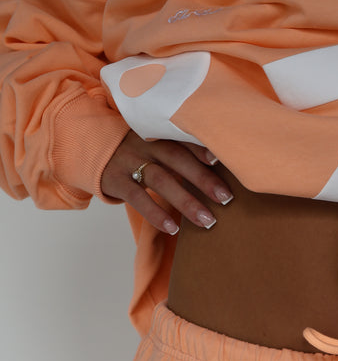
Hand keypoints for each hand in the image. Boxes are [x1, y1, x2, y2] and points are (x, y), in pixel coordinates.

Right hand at [100, 130, 233, 234]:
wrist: (88, 148)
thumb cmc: (134, 151)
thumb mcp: (152, 142)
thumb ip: (177, 149)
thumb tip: (217, 168)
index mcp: (158, 132)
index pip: (183, 138)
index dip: (202, 147)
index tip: (222, 160)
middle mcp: (145, 143)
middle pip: (177, 159)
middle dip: (203, 179)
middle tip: (226, 198)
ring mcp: (129, 160)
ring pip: (161, 180)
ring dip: (186, 201)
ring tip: (207, 221)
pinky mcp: (116, 180)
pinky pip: (138, 198)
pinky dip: (156, 214)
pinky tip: (173, 229)